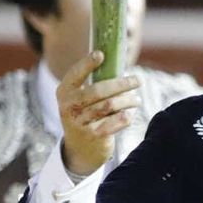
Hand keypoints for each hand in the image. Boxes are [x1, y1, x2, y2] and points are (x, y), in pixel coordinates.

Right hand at [55, 52, 141, 177]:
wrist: (80, 148)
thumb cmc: (85, 114)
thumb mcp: (80, 99)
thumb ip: (93, 83)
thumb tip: (116, 62)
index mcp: (64, 92)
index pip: (74, 75)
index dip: (86, 64)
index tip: (101, 54)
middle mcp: (68, 106)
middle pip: (98, 90)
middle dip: (122, 83)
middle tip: (138, 80)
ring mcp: (79, 122)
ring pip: (110, 105)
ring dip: (128, 100)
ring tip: (137, 99)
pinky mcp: (93, 135)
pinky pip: (115, 122)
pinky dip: (126, 116)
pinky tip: (130, 113)